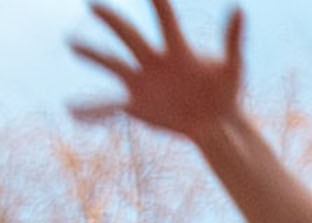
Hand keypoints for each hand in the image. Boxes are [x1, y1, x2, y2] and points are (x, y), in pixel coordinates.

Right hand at [71, 0, 242, 140]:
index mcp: (178, 51)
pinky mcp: (136, 105)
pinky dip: (91, 109)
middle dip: (112, 21)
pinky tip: (72, 110)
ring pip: (112, 64)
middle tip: (93, 5)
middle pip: (130, 36)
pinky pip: (109, 105)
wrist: (215, 123)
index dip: (159, 7)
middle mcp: (154, 61)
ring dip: (92, 55)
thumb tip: (239, 9)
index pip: (166, 23)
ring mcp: (142, 82)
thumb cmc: (225, 91)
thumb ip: (233, 40)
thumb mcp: (233, 68)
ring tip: (72, 43)